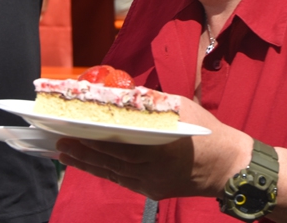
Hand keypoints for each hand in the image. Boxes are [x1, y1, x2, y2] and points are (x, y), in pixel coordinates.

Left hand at [54, 100, 252, 200]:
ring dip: (88, 163)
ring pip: (112, 174)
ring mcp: (151, 184)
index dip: (90, 138)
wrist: (229, 166)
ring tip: (66, 155)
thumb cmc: (206, 132)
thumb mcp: (180, 107)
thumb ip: (149, 102)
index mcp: (158, 147)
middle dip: (82, 152)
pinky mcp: (153, 191)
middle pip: (108, 161)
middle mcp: (151, 169)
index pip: (115, 144)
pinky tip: (92, 164)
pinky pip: (124, 181)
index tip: (68, 130)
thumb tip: (120, 94)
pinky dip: (106, 171)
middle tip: (58, 143)